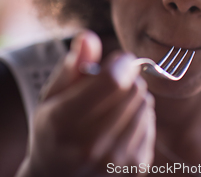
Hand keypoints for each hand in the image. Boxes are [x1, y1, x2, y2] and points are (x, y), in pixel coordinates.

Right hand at [16, 31, 155, 176]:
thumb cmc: (53, 131)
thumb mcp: (51, 97)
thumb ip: (71, 66)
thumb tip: (89, 36)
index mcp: (64, 121)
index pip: (112, 80)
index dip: (122, 62)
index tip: (117, 59)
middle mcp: (91, 146)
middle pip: (133, 89)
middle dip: (127, 77)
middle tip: (113, 82)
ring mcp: (115, 161)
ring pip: (145, 104)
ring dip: (134, 96)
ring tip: (114, 103)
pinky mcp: (135, 168)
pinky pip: (150, 121)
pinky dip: (140, 114)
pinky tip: (122, 121)